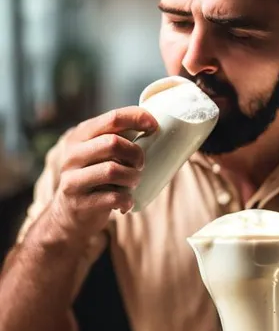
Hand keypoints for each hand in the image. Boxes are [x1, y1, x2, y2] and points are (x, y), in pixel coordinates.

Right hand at [49, 107, 157, 235]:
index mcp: (81, 135)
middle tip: (140, 164)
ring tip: (132, 183)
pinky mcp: (79, 203)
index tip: (153, 126)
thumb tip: (155, 124)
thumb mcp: (101, 151)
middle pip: (113, 143)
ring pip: (113, 170)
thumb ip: (120, 137)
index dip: (137, 118)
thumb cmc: (97, 175)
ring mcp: (72, 179)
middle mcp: (73, 155)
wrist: (71, 212)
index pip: (113, 118)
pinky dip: (127, 200)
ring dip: (132, 177)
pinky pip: (113, 197)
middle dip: (136, 154)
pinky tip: (127, 202)